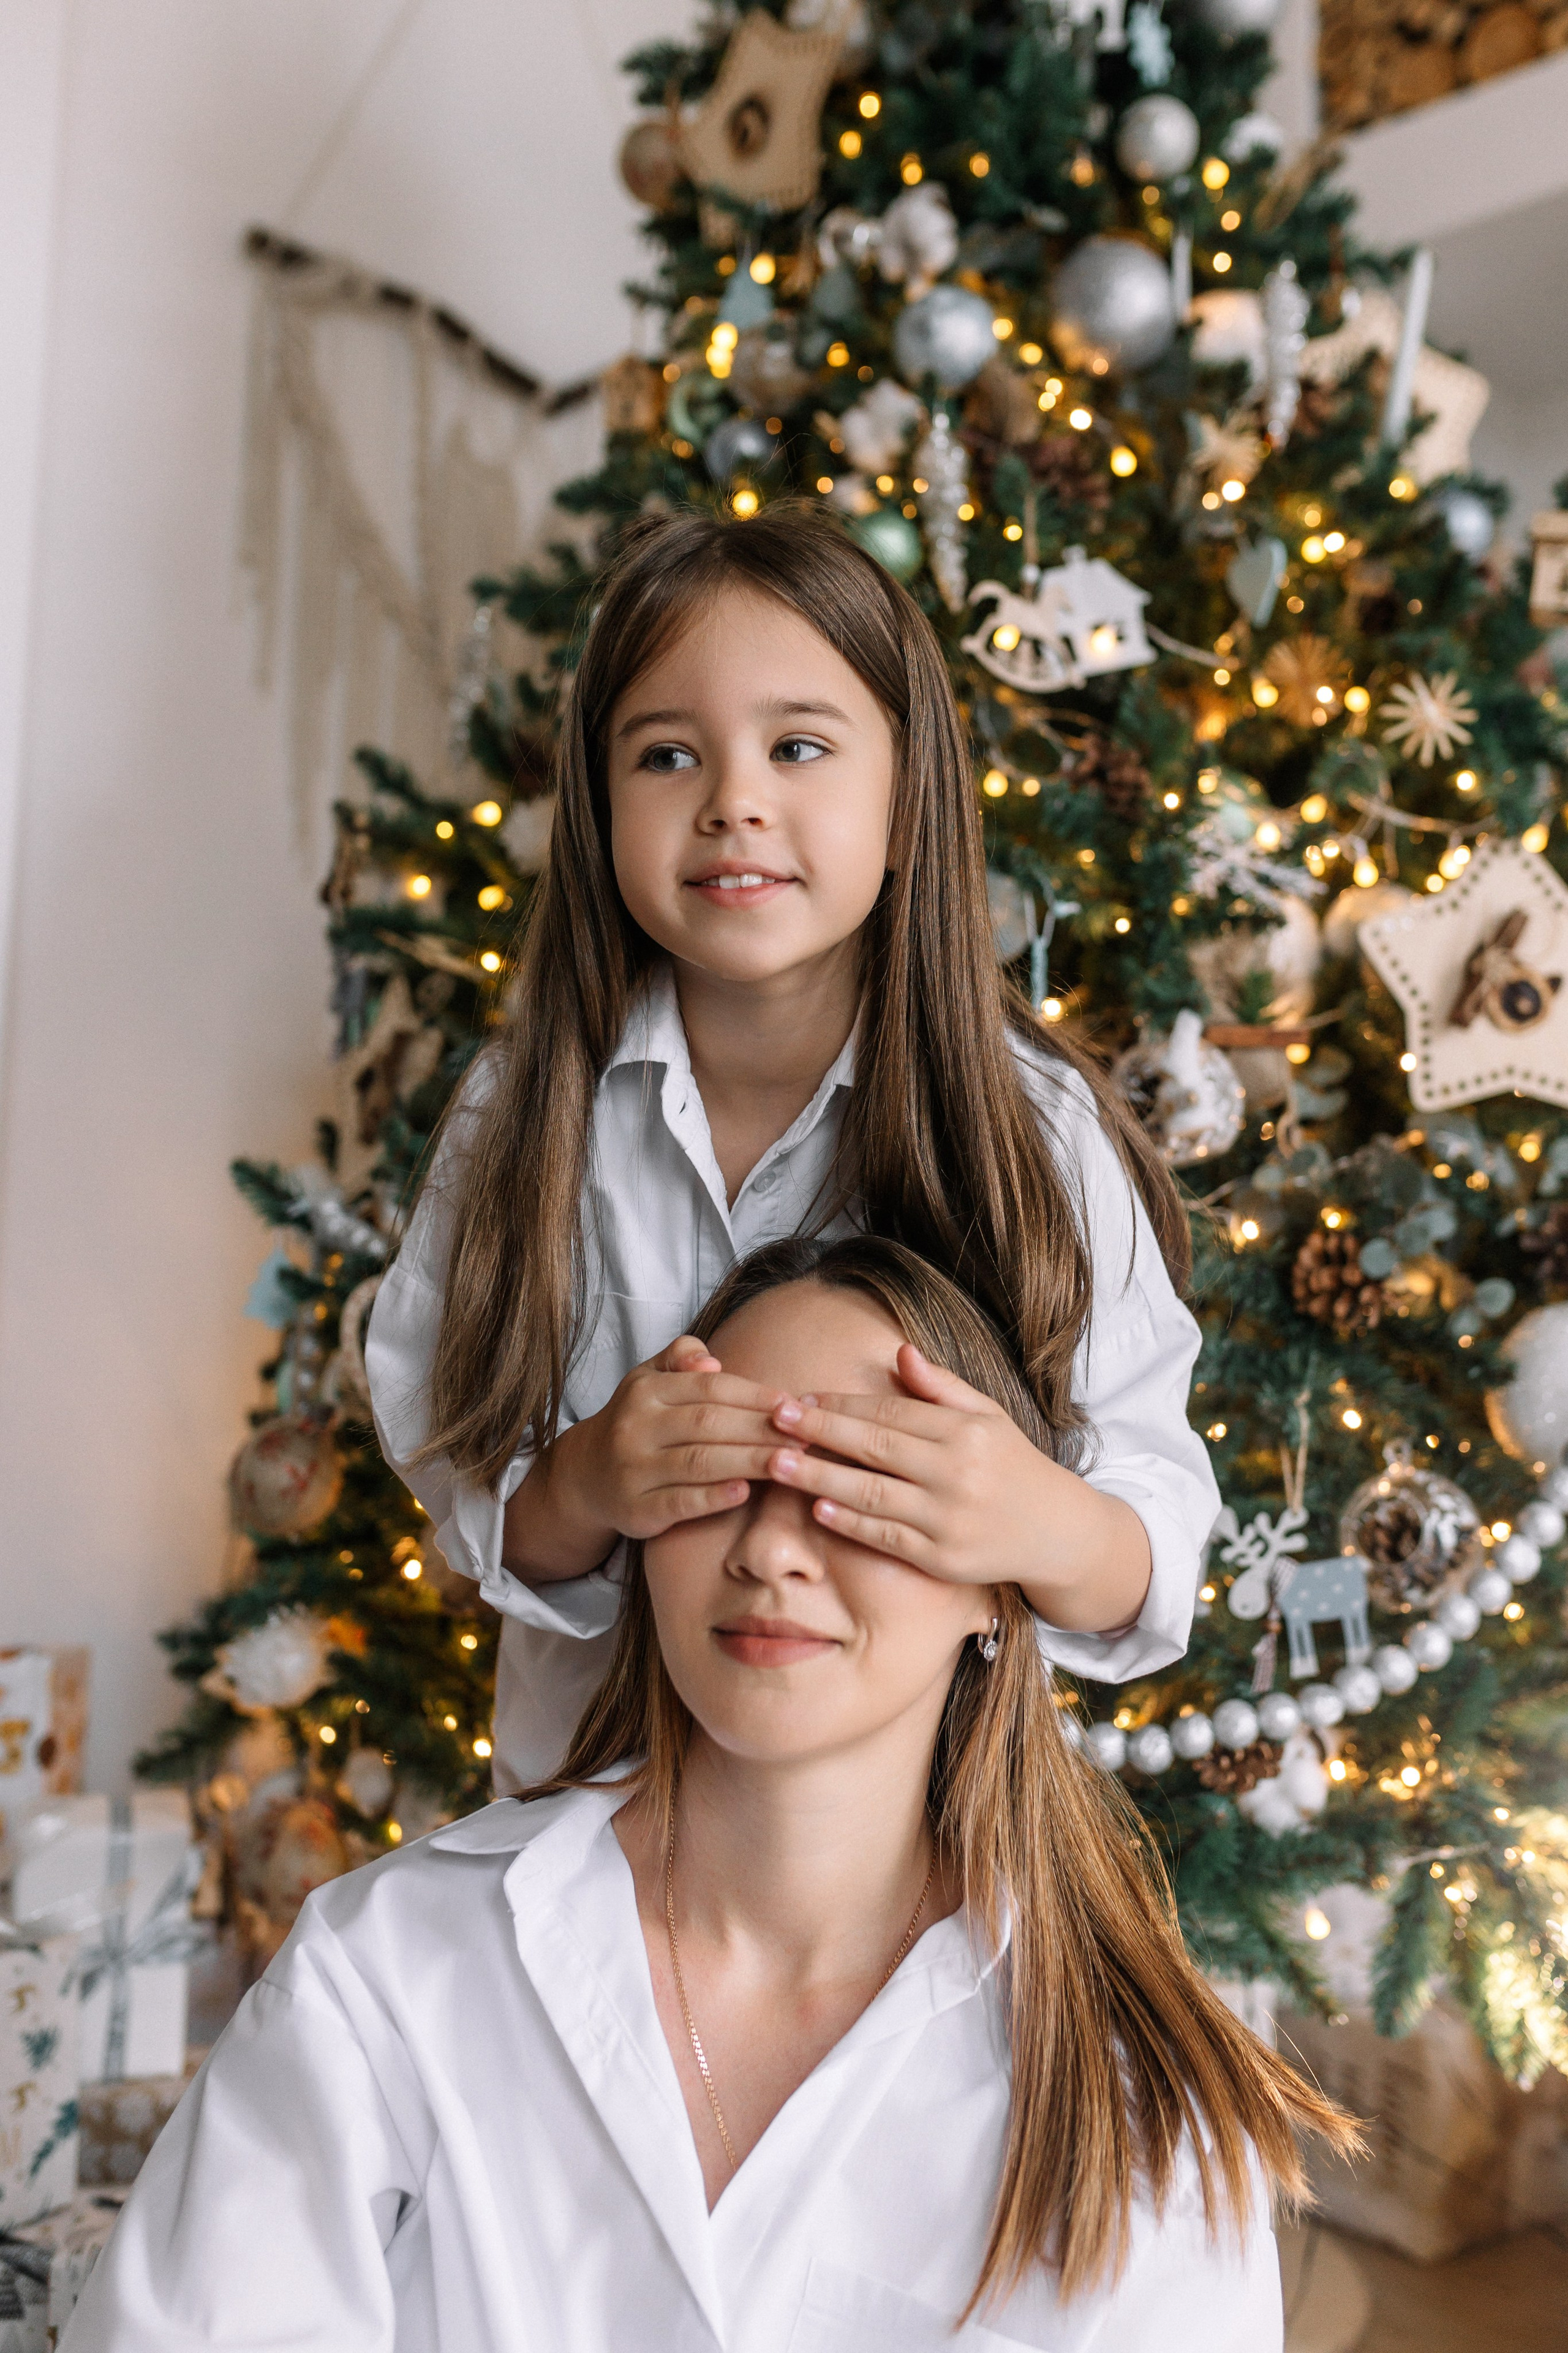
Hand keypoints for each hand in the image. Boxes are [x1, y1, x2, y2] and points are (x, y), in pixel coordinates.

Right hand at [502, 1335, 792, 1581]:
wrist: (585, 1477)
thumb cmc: (636, 1422)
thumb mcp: (648, 1378)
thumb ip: (680, 1355)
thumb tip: (712, 1359)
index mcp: (646, 1391)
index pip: (710, 1388)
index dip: (755, 1396)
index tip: (794, 1405)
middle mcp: (636, 1427)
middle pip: (710, 1423)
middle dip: (762, 1429)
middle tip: (807, 1435)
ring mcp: (634, 1469)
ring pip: (700, 1462)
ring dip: (750, 1461)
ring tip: (790, 1462)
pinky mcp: (636, 1509)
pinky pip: (680, 1501)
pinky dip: (714, 1497)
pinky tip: (746, 1492)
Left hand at [767, 1345, 1151, 1630]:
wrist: (1055, 1531)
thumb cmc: (1011, 1464)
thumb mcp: (987, 1415)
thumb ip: (940, 1386)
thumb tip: (898, 1353)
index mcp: (965, 1431)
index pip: (890, 1412)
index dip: (840, 1405)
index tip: (799, 1397)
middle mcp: (957, 1473)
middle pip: (874, 1447)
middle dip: (819, 1431)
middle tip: (773, 1419)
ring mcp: (948, 1519)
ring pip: (872, 1494)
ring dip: (819, 1477)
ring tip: (777, 1462)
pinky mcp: (942, 1558)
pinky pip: (886, 1538)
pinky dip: (850, 1523)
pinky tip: (817, 1507)